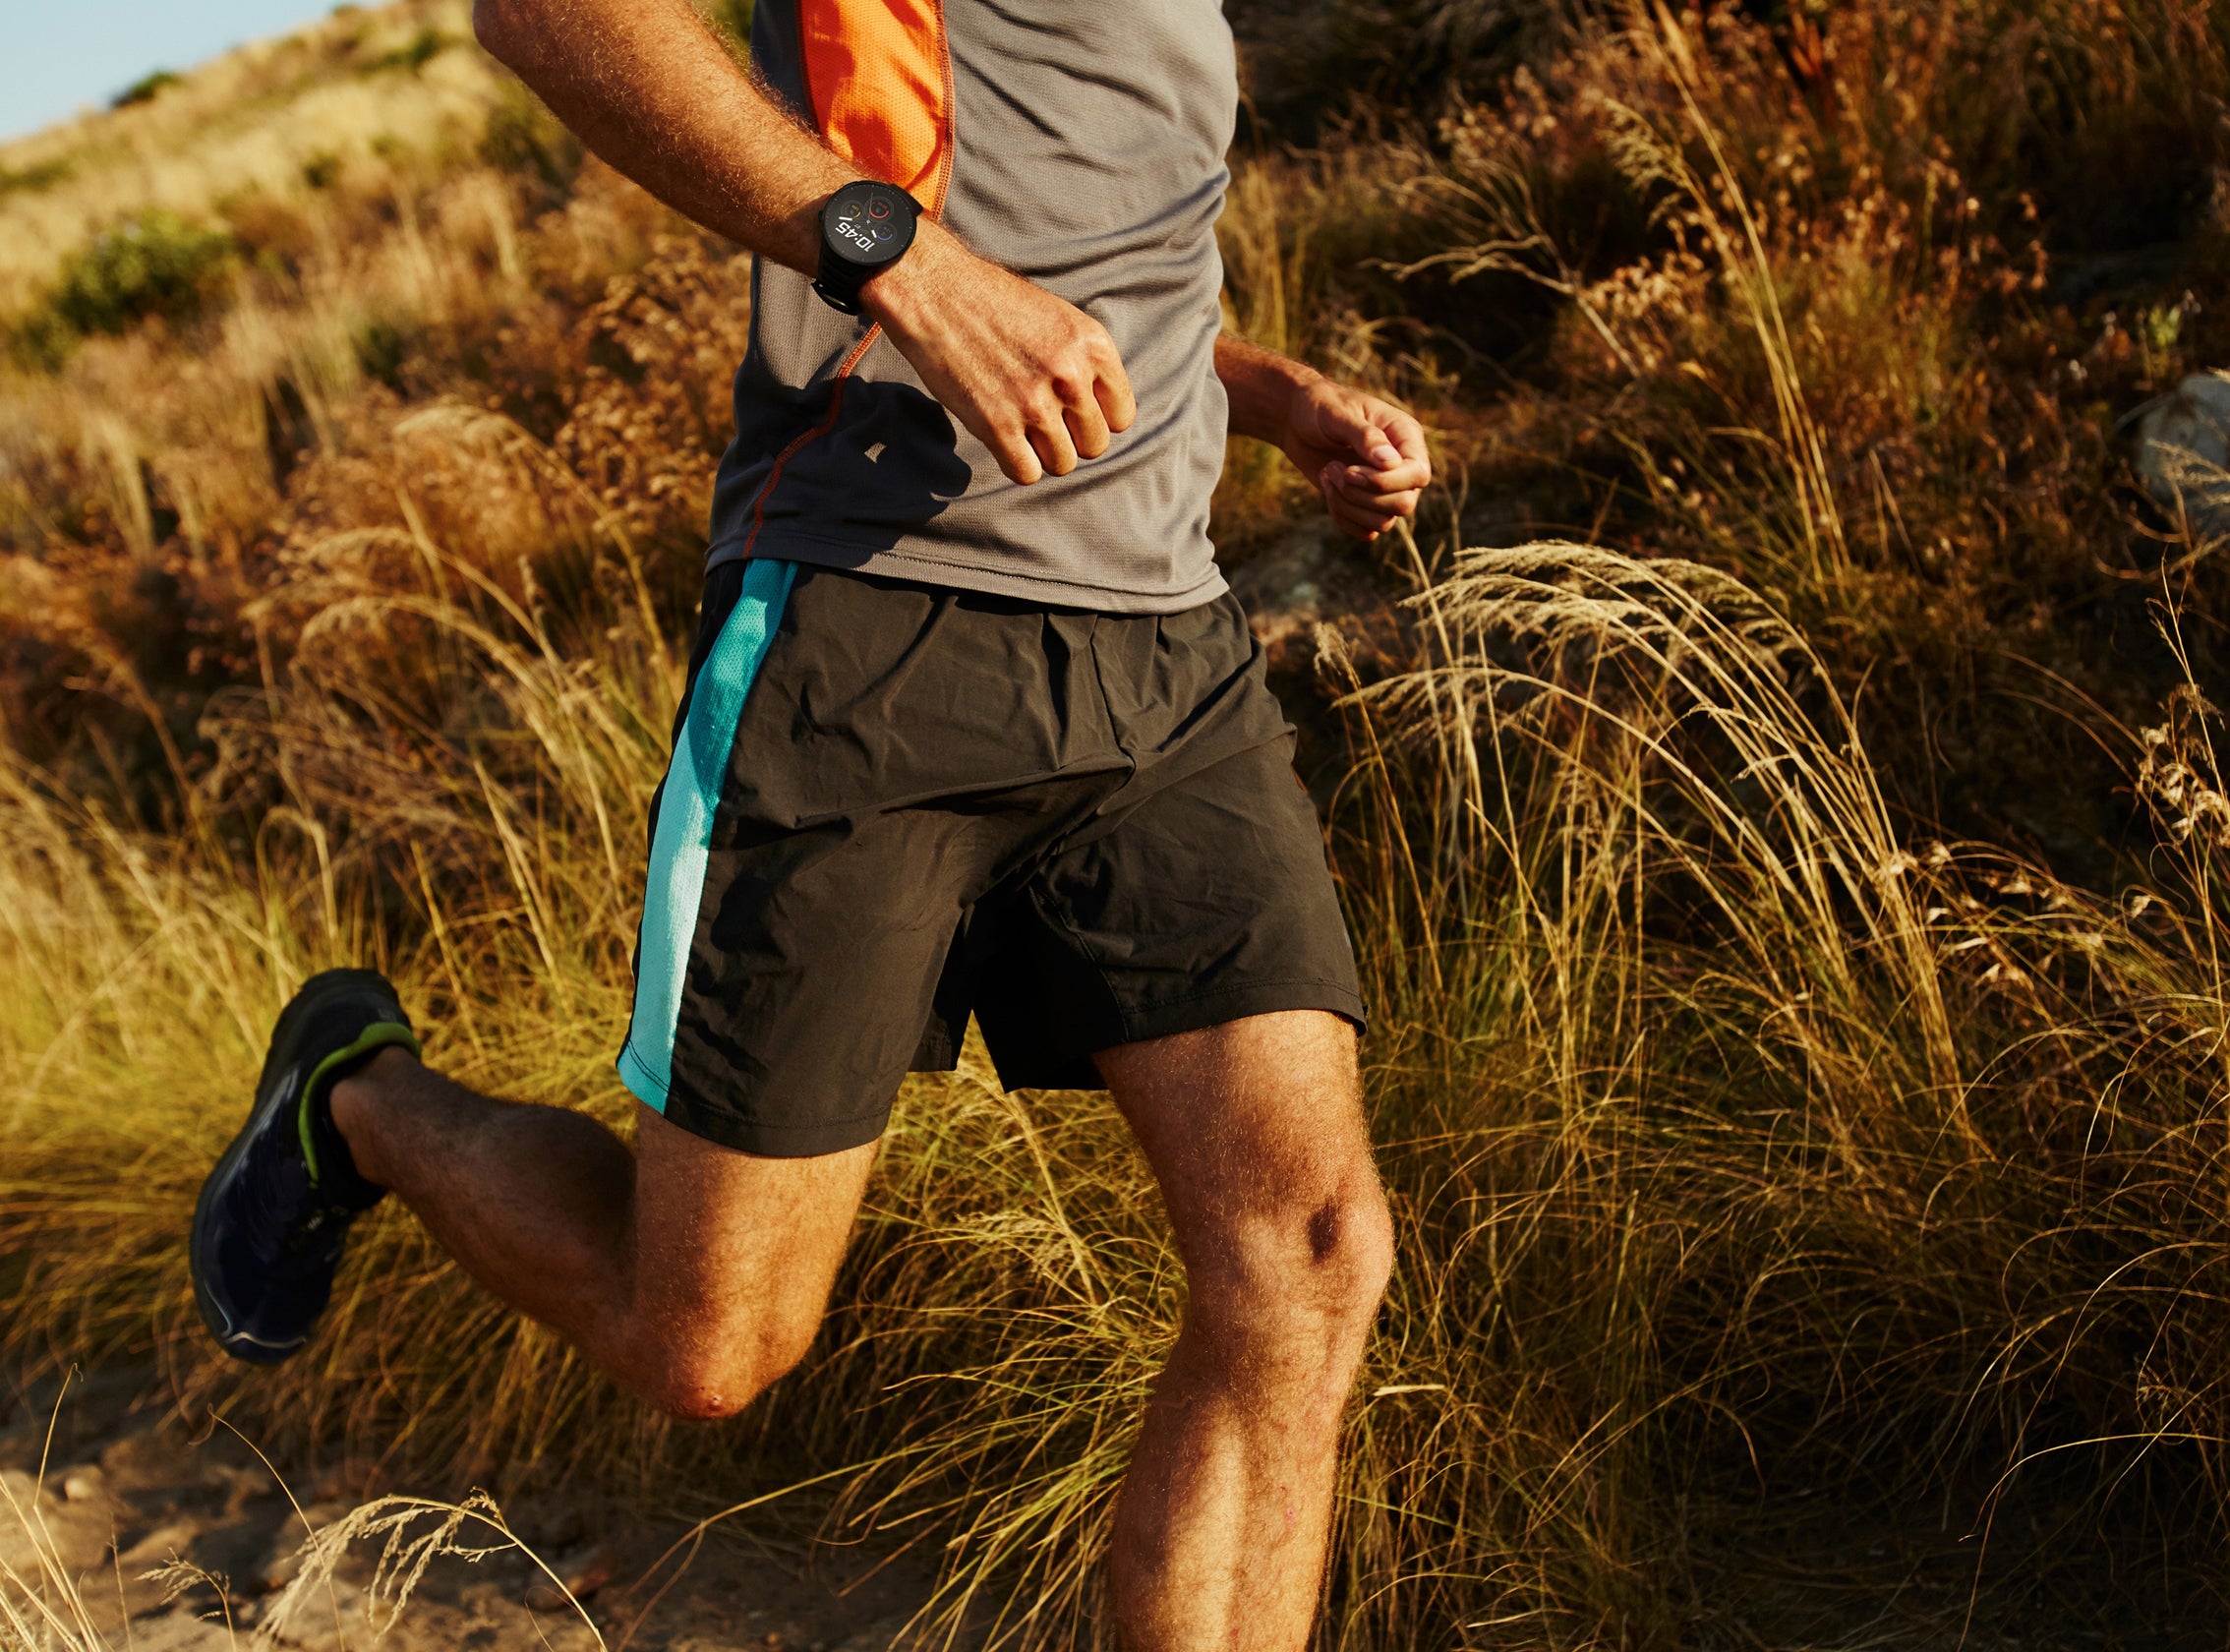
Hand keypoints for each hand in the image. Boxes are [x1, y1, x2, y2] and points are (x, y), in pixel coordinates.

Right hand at [863, 221, 1135, 484]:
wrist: (934, 290)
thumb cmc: (994, 303)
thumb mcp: (1058, 318)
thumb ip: (1084, 363)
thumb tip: (1097, 412)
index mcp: (1094, 345)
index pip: (1121, 416)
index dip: (1096, 418)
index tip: (1072, 411)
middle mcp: (1071, 375)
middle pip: (1094, 445)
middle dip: (1071, 438)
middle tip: (1042, 420)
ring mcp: (1035, 403)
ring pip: (1062, 464)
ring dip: (1042, 454)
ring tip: (1021, 428)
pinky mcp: (997, 426)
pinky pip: (1026, 473)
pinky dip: (1016, 464)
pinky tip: (1003, 440)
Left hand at [1276, 376, 1430, 540]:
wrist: (1298, 419)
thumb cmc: (1321, 407)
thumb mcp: (1339, 414)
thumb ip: (1365, 436)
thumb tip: (1390, 463)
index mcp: (1405, 437)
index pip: (1418, 474)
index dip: (1386, 482)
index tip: (1350, 470)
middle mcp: (1402, 466)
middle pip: (1404, 504)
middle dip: (1362, 495)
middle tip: (1332, 468)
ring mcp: (1386, 488)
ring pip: (1383, 522)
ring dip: (1348, 505)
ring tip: (1327, 473)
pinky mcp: (1366, 504)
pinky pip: (1366, 531)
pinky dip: (1343, 517)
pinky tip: (1327, 488)